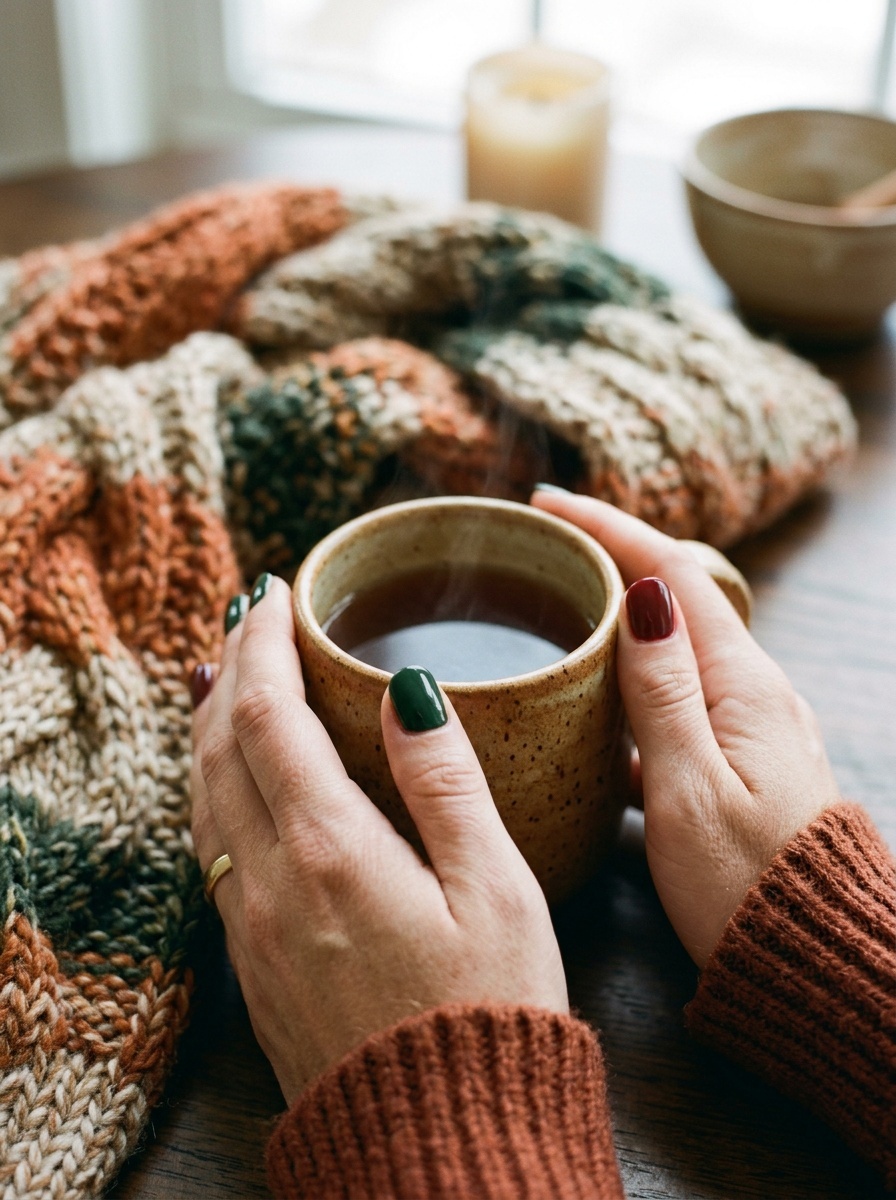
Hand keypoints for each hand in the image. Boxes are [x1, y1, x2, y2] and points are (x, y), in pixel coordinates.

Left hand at [190, 576, 566, 1105]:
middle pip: (220, 746)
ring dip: (211, 725)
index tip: (274, 591)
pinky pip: (211, 846)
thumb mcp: (496, 888)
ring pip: (203, 796)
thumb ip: (445, 782)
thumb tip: (405, 691)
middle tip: (249, 614)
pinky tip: (236, 777)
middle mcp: (270, 881)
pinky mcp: (253, 961)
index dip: (264, 643)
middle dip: (229, 669)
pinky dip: (214, 785)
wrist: (439, 1147)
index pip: (269, 714)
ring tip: (228, 676)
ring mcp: (250, 926)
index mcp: (330, 851)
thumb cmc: (488, 1013)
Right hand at [532, 488, 840, 966]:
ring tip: (558, 614)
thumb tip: (649, 593)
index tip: (548, 503)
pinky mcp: (741, 766)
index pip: (674, 572)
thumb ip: (662, 691)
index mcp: (741, 686)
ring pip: (675, 651)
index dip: (610, 528)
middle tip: (546, 547)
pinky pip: (678, 701)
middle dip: (615, 558)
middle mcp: (753, 694)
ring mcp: (749, 729)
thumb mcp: (688, 787)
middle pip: (680, 598)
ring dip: (621, 620)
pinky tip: (593, 710)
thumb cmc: (747, 885)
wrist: (816, 963)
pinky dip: (633, 684)